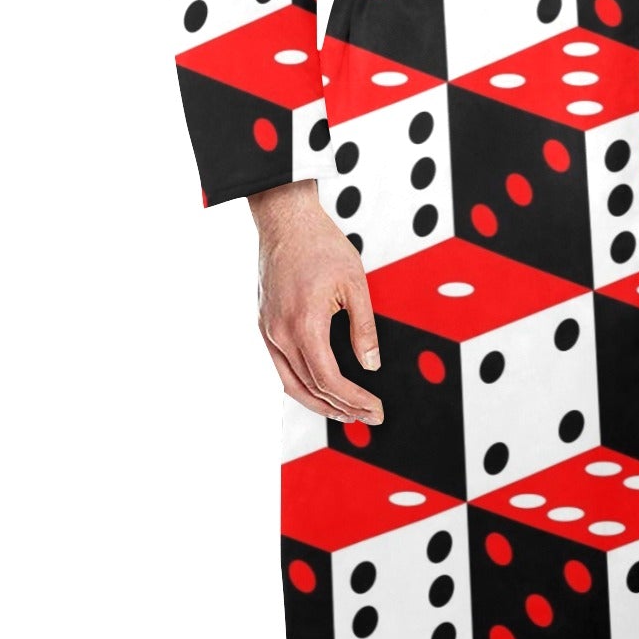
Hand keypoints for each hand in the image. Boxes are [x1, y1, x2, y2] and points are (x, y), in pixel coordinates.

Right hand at [247, 180, 383, 422]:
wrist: (285, 220)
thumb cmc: (321, 244)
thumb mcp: (355, 284)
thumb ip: (364, 328)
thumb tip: (371, 364)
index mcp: (304, 324)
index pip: (329, 380)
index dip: (354, 400)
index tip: (375, 409)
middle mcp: (280, 332)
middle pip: (309, 388)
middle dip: (340, 408)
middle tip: (367, 418)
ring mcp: (267, 329)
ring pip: (290, 382)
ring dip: (318, 403)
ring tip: (345, 413)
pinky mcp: (264, 323)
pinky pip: (280, 365)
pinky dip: (300, 383)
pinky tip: (318, 387)